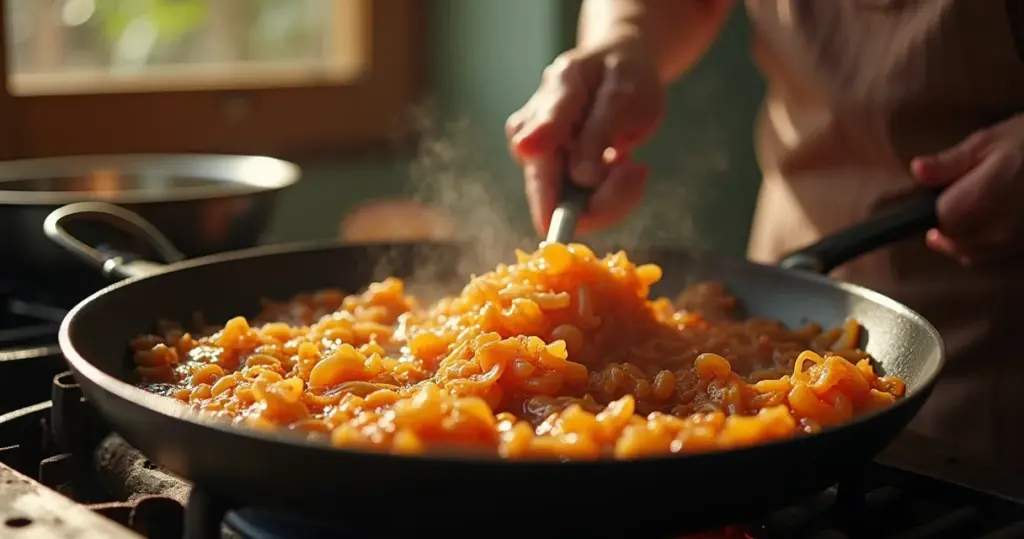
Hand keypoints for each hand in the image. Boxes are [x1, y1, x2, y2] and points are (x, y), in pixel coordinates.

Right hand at [505, 38, 663, 234]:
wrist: (618, 65)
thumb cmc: (622, 73)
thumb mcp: (622, 94)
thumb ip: (598, 133)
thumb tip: (580, 178)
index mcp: (550, 105)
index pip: (540, 159)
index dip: (558, 206)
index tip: (581, 222)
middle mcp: (532, 137)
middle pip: (553, 200)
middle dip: (604, 198)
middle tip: (637, 170)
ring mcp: (540, 160)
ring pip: (573, 210)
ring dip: (612, 195)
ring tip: (632, 164)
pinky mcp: (556, 178)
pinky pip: (585, 207)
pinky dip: (612, 195)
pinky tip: (624, 167)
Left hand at [910, 114, 1023, 265]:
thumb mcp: (990, 141)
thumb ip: (950, 162)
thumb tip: (917, 171)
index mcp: (978, 202)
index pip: (937, 222)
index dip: (931, 211)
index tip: (934, 197)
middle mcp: (996, 230)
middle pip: (954, 243)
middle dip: (946, 227)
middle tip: (950, 203)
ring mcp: (1016, 242)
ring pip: (973, 254)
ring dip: (963, 239)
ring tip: (967, 214)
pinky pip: (996, 254)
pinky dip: (986, 244)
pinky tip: (991, 222)